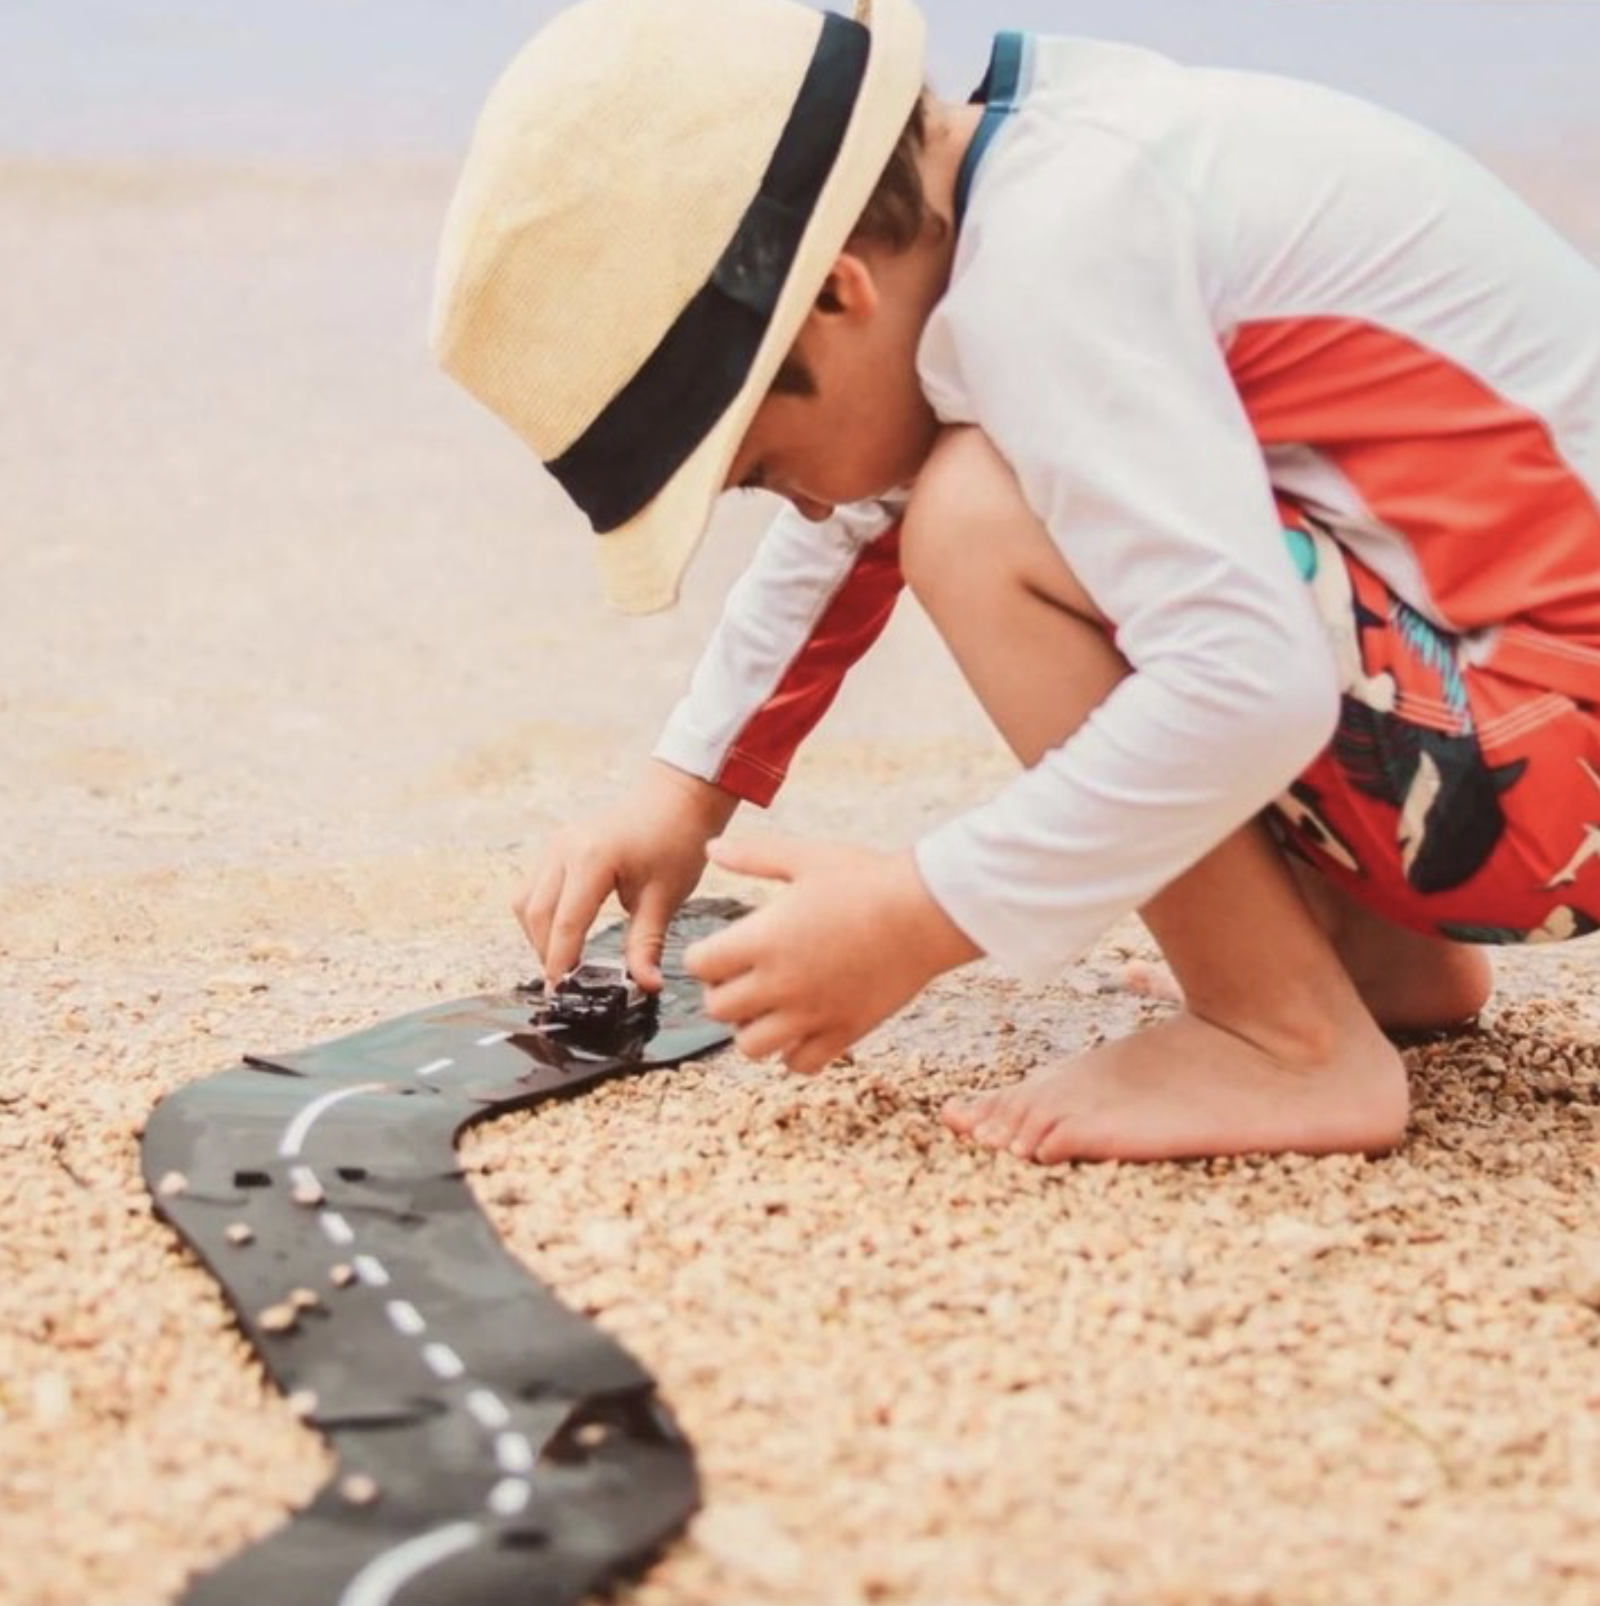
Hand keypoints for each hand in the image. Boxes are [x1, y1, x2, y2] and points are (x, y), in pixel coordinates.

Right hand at [514, 761, 738, 989]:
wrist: (677, 796)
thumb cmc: (675, 838)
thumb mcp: (665, 897)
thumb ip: (647, 944)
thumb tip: (645, 985)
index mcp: (592, 859)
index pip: (565, 924)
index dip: (560, 963)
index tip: (562, 994)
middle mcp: (565, 848)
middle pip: (536, 915)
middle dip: (547, 953)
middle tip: (565, 985)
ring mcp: (556, 844)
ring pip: (526, 901)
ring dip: (538, 935)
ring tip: (564, 962)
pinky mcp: (556, 846)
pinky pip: (533, 887)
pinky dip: (541, 916)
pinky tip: (563, 935)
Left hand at [685, 832, 978, 1074]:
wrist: (927, 911)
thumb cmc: (867, 879)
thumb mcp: (804, 857)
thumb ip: (752, 856)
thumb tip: (711, 848)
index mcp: (763, 940)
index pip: (699, 965)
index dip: (704, 956)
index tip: (721, 946)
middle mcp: (780, 983)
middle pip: (718, 1010)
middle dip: (722, 992)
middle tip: (743, 975)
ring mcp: (811, 1013)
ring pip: (751, 1047)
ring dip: (751, 1028)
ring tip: (770, 1005)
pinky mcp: (844, 1031)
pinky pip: (799, 1064)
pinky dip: (792, 1052)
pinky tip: (804, 1024)